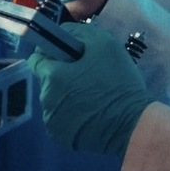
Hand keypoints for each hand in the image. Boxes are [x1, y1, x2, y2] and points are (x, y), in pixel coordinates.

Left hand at [28, 22, 152, 156]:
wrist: (133, 124)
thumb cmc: (118, 81)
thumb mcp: (104, 44)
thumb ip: (77, 32)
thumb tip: (61, 32)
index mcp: (52, 76)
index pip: (37, 59)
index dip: (52, 54)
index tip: (70, 57)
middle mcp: (46, 100)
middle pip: (48, 80)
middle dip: (62, 76)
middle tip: (88, 77)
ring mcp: (52, 121)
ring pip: (55, 100)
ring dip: (67, 96)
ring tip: (93, 97)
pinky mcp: (62, 138)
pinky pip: (62, 119)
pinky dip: (72, 115)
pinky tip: (92, 114)